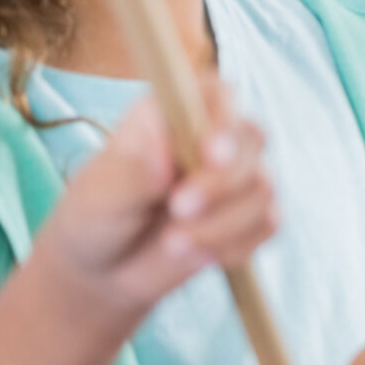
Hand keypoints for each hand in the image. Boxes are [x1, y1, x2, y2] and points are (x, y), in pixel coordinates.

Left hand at [33, 76, 276, 316]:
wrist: (106, 269)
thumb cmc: (96, 217)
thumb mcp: (98, 197)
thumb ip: (129, 176)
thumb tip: (162, 161)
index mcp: (176, 111)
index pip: (218, 95)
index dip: (223, 118)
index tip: (208, 154)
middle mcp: (215, 134)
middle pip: (251, 138)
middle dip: (222, 181)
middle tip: (178, 209)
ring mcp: (238, 174)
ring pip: (262, 186)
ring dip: (222, 222)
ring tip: (173, 244)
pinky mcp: (252, 212)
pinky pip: (268, 223)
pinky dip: (234, 244)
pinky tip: (196, 253)